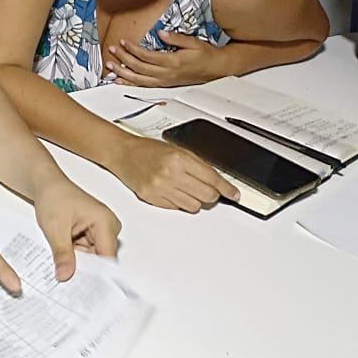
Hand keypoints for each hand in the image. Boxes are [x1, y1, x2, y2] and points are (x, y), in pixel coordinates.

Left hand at [32, 178, 120, 280]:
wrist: (45, 185)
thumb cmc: (53, 196)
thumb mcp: (54, 227)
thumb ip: (62, 253)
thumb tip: (65, 275)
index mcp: (105, 222)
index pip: (107, 257)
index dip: (97, 275)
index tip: (84, 289)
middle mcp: (108, 226)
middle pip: (101, 259)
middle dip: (84, 269)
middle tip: (67, 281)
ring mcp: (101, 230)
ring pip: (92, 258)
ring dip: (77, 262)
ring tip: (62, 266)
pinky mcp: (92, 234)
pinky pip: (87, 252)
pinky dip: (75, 256)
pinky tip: (63, 259)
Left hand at [107, 30, 227, 86]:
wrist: (217, 69)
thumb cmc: (206, 55)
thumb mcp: (193, 42)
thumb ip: (176, 38)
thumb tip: (161, 33)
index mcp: (173, 62)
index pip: (147, 56)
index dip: (132, 49)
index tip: (123, 42)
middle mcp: (166, 74)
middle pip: (139, 67)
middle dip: (123, 58)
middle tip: (112, 50)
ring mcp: (165, 81)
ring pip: (139, 79)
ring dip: (123, 72)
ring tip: (110, 66)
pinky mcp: (164, 84)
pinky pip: (144, 86)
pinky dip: (130, 83)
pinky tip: (120, 80)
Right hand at [110, 134, 239, 212]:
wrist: (123, 153)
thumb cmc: (147, 149)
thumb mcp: (177, 149)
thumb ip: (198, 165)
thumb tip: (218, 183)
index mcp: (179, 158)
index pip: (212, 178)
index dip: (227, 188)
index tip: (234, 194)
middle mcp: (170, 174)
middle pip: (207, 195)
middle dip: (211, 194)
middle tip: (207, 189)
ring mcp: (160, 188)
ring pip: (194, 206)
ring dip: (195, 200)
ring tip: (186, 189)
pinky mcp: (152, 198)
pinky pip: (177, 208)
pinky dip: (179, 202)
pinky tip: (172, 191)